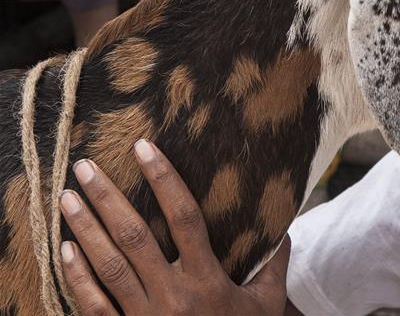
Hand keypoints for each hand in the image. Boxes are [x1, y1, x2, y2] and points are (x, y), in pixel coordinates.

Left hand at [59, 139, 290, 314]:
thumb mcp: (266, 306)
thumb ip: (273, 267)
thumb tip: (285, 231)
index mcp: (207, 281)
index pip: (185, 218)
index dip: (165, 180)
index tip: (146, 149)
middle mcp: (172, 295)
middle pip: (135, 238)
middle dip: (108, 199)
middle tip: (86, 167)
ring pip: (108, 267)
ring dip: (85, 229)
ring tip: (68, 198)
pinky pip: (93, 306)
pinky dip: (76, 278)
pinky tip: (64, 251)